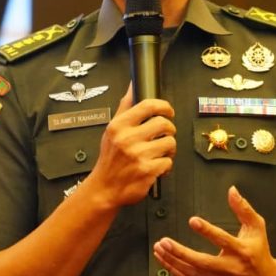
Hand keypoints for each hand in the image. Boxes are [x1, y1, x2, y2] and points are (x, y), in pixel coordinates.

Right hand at [85, 84, 175, 207]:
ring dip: (168, 149)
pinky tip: (155, 167)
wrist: (104, 189)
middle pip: (164, 123)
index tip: (168, 110)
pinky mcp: (148, 171)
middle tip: (165, 135)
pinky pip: (168, 162)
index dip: (164, 106)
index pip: (148, 105)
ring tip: (158, 153)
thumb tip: (132, 86)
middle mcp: (128, 139)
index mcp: (119, 126)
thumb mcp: (112, 130)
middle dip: (169, 130)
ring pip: (170, 143)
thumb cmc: (110, 159)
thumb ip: (125, 107)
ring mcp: (138, 155)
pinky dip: (165, 166)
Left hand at [153, 186, 275, 275]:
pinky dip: (176, 272)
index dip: (207, 231)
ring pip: (192, 273)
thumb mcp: (256, 227)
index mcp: (241, 250)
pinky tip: (165, 261)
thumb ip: (243, 208)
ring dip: (173, 261)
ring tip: (159, 248)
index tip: (192, 220)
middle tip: (164, 242)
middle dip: (180, 252)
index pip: (223, 240)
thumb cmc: (259, 251)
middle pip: (202, 262)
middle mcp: (230, 267)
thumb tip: (232, 190)